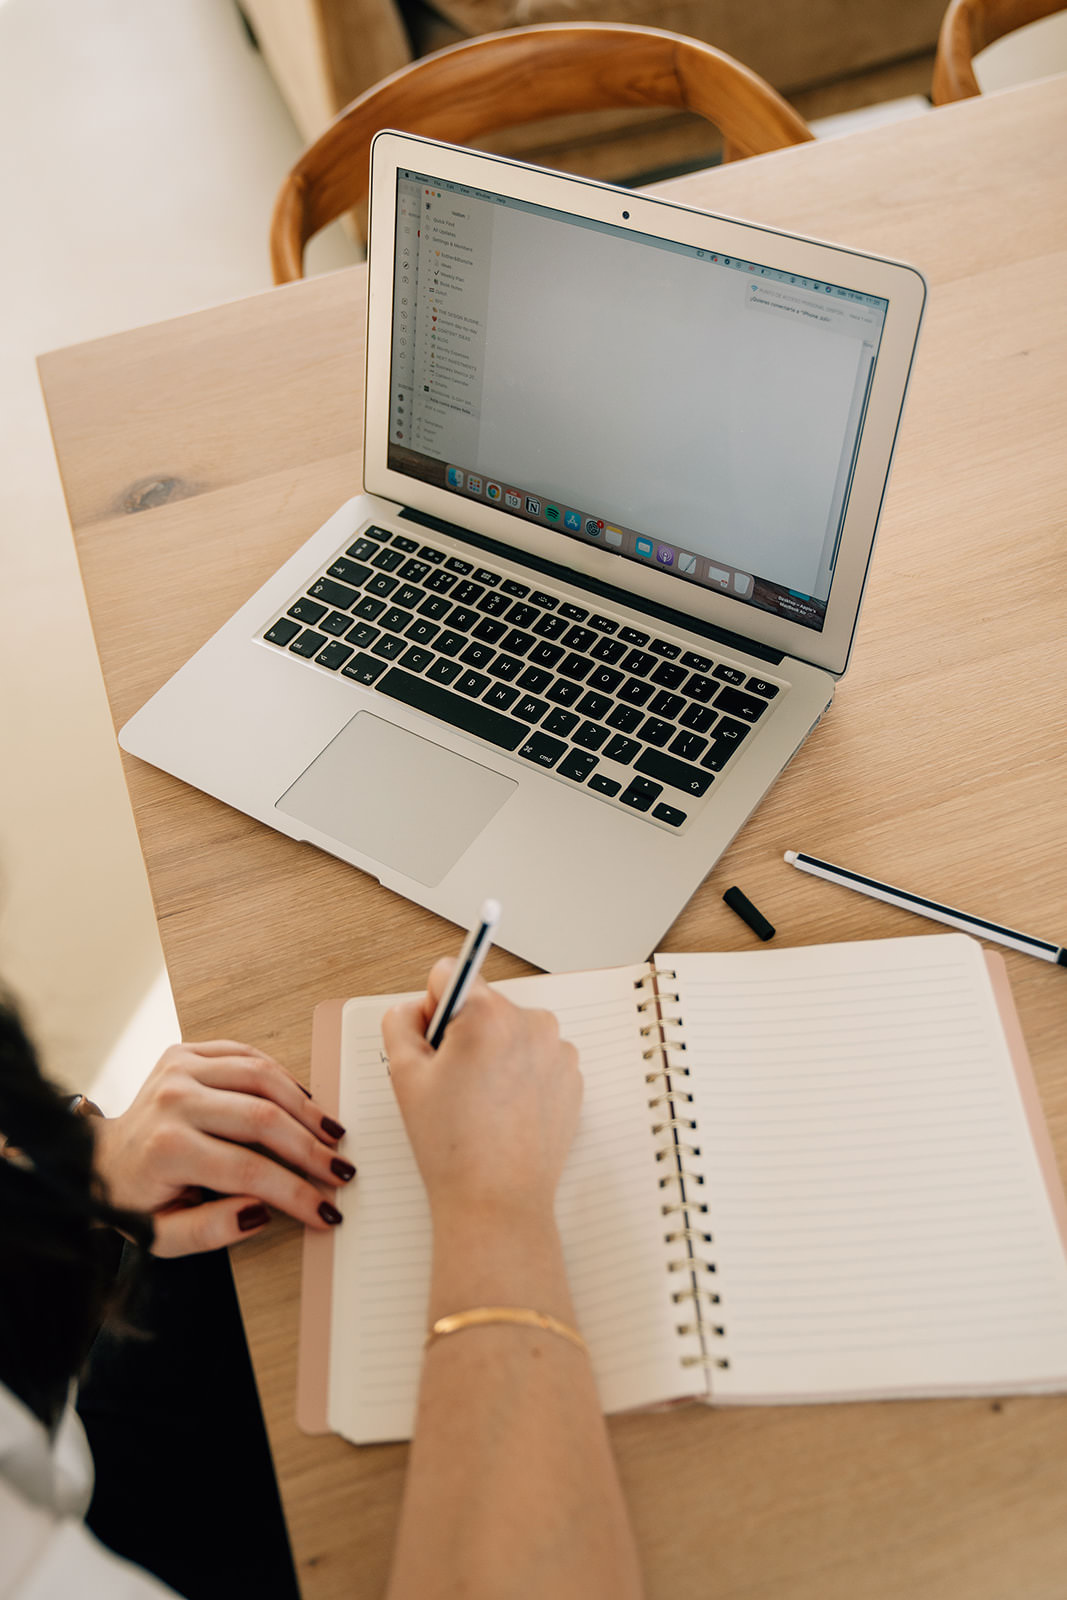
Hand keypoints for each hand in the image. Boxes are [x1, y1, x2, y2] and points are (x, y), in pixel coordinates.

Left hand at [91, 1040, 353, 1255]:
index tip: (326, 1210)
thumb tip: (261, 1211)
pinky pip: (248, 1054)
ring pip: (263, 1077)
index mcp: (165, 1148)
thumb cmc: (133, 1198)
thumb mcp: (161, 1236)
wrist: (96, 1158)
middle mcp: (173, 1100)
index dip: (296, 1192)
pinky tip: (304, 1102)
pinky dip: (283, 1077)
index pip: (249, 1171)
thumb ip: (211, 1231)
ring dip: (306, 1107)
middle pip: (263, 1119)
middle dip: (312, 1150)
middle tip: (342, 1171)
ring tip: (333, 1134)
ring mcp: (179, 1069)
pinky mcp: (186, 1052)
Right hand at [381, 960, 580, 1231]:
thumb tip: (416, 1006)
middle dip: (463, 1033)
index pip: (449, 974)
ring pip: (509, 1031)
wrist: (497, 1201)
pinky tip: (505, 1112)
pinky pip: (536, 1057)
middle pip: (482, 1004)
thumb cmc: (451, 1145)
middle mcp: (530, 1021)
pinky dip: (519, 1074)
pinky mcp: (572, 1076)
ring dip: (493, 1053)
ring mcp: (557, 1049)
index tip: (434, 1046)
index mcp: (487, 1013)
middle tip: (453, 1085)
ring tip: (481, 1104)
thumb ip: (400, 1022)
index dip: (431, 1010)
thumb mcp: (403, 1075)